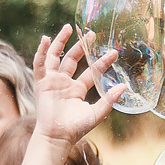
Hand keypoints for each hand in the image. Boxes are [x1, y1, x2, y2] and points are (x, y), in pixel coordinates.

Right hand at [29, 26, 126, 147]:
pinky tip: (46, 39)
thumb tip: (124, 87)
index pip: (91, 71)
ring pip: (56, 57)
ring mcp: (52, 82)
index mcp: (77, 90)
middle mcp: (64, 83)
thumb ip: (109, 100)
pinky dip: (42, 51)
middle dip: (82, 46)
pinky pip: (40, 64)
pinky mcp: (41, 83)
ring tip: (69, 27)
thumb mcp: (96, 113)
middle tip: (92, 33)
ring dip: (61, 42)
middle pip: (73, 59)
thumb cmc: (75, 128)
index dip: (102, 62)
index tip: (114, 53)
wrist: (57, 136)